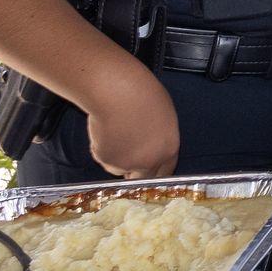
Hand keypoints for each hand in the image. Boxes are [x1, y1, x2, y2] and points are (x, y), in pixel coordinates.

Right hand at [84, 60, 178, 179]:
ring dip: (116, 159)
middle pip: (142, 178)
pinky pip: (103, 159)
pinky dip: (101, 149)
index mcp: (169, 148)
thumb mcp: (163, 116)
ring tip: (115, 132)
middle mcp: (151, 161)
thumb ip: (159, 137)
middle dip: (134, 172)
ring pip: (119, 169)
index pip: (165, 171)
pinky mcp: (108, 161)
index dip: (155, 171)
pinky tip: (105, 130)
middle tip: (125, 159)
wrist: (119, 93)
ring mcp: (128, 163)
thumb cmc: (141, 94)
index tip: (147, 171)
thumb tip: (152, 144)